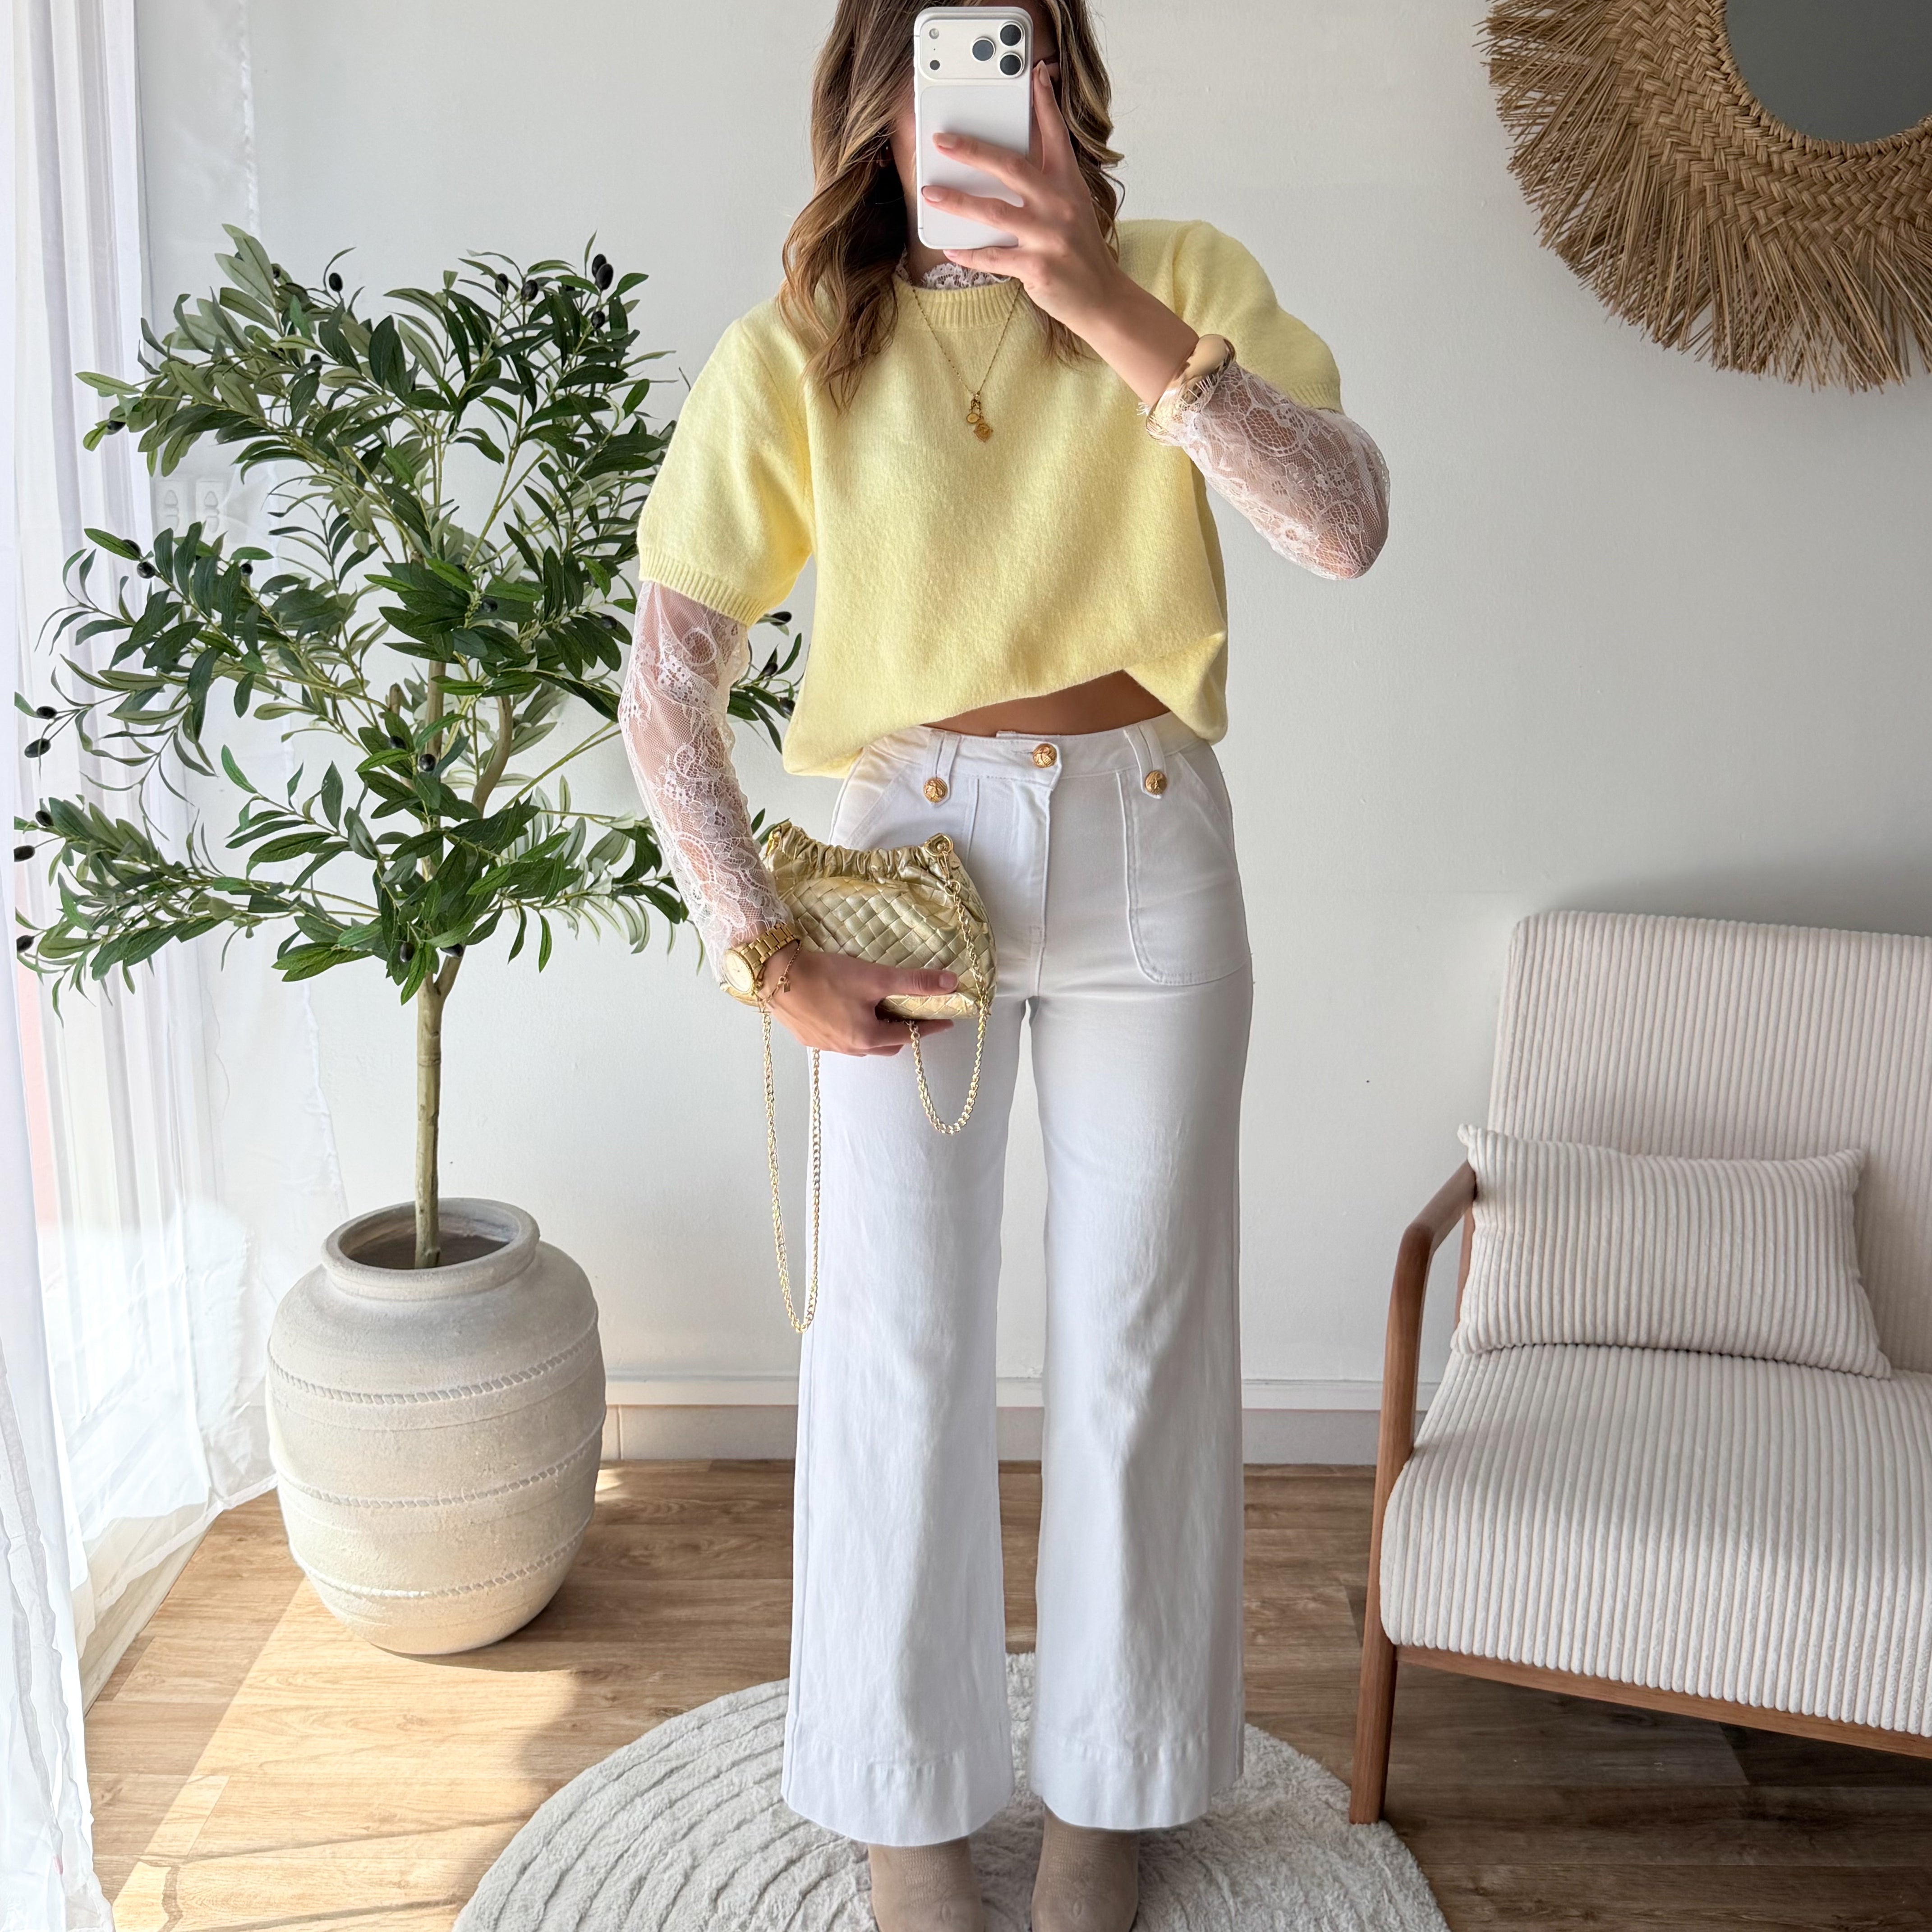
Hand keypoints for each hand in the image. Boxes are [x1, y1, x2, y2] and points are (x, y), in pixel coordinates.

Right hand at [763, 944, 956, 1055]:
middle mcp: (848, 1048)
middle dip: (902, 1032)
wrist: (775, 975)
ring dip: (875, 1032)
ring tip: (879, 1011)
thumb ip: (914, 982)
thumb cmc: (827, 977)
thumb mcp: (876, 977)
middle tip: (910, 1013)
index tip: (945, 1021)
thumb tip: (951, 983)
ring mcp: (826, 1045)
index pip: (909, 1035)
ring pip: (861, 1044)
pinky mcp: (807, 1037)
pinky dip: (852, 1029)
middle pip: (886, 1045)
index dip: (929, 1027)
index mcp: (867, 1037)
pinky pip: (839, 1039)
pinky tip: (846, 1012)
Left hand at [920, 63, 1196, 404]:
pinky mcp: (1038, 268)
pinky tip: (950, 247)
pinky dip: (970, 254)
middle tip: (943, 140)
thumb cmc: (1079, 252)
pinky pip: (994, 257)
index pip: (1055, 135)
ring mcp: (1049, 237)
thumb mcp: (1073, 208)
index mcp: (1068, 184)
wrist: (1102, 298)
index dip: (1043, 103)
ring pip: (994, 212)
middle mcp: (1060, 205)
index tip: (1033, 74)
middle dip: (973, 150)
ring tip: (930, 194)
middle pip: (1010, 167)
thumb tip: (1008, 164)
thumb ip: (1048, 183)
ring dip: (958, 202)